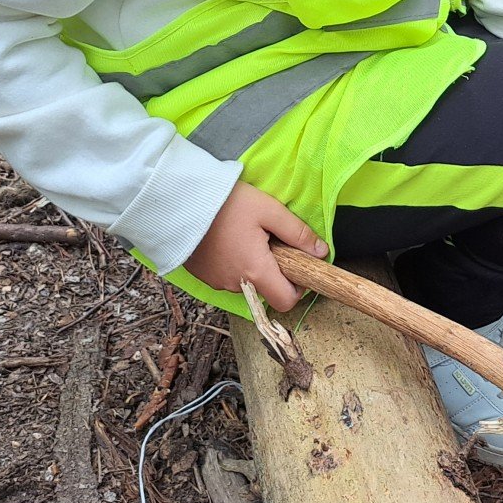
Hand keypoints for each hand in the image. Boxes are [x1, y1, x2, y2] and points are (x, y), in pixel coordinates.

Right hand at [183, 179, 327, 312]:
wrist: (181, 201)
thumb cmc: (227, 203)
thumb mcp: (269, 210)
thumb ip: (298, 233)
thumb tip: (321, 252)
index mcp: (256, 271)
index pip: (286, 301)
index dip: (299, 288)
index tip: (297, 266)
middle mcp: (236, 284)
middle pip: (267, 291)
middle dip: (276, 273)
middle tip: (272, 243)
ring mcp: (217, 282)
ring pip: (247, 283)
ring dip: (253, 266)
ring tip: (247, 235)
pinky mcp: (203, 276)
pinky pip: (228, 277)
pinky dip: (235, 264)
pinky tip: (230, 239)